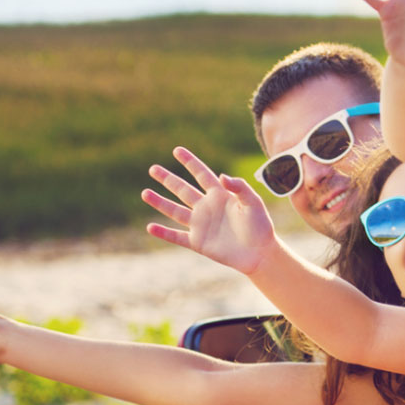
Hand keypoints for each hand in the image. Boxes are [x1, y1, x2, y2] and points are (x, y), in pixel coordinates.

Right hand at [142, 147, 276, 274]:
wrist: (259, 253)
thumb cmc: (260, 226)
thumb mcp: (253, 202)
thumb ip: (239, 187)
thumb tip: (221, 175)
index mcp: (220, 195)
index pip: (202, 174)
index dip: (190, 162)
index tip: (177, 150)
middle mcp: (207, 207)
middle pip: (183, 190)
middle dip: (168, 179)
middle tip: (153, 168)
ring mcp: (201, 225)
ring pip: (175, 211)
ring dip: (160, 202)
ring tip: (145, 193)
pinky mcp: (198, 242)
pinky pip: (177, 236)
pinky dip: (164, 233)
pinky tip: (150, 227)